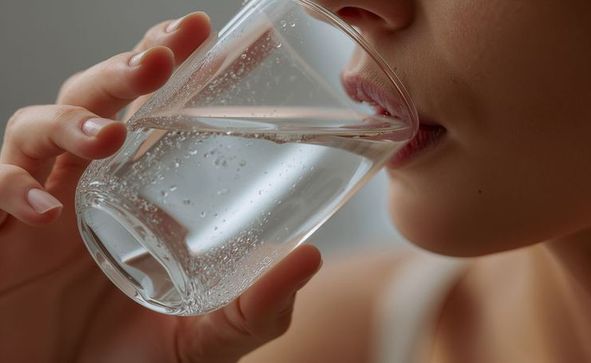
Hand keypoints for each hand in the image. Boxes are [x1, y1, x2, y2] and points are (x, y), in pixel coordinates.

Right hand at [0, 12, 321, 361]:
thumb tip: (310, 258)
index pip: (145, 111)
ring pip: (32, 130)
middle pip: (91, 100)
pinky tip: (46, 212)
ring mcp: (31, 209)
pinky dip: (10, 189)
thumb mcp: (202, 338)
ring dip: (68, 120)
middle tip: (163, 56)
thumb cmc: (125, 362)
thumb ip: (254, 307)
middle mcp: (81, 190)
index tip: (204, 35)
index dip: (166, 67)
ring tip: (108, 135)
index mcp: (130, 195)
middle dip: (123, 68)